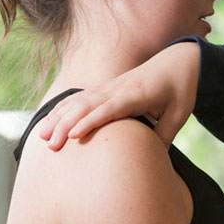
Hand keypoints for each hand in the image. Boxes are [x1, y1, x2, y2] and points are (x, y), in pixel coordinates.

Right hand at [37, 41, 200, 148]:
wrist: (179, 61)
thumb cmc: (181, 89)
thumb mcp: (180, 114)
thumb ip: (165, 136)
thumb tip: (152, 162)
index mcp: (137, 94)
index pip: (110, 109)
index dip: (91, 121)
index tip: (74, 135)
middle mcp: (118, 88)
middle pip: (86, 105)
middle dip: (66, 124)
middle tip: (51, 145)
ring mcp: (110, 86)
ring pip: (78, 101)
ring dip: (59, 117)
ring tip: (43, 137)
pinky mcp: (106, 88)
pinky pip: (79, 98)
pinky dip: (62, 109)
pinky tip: (50, 122)